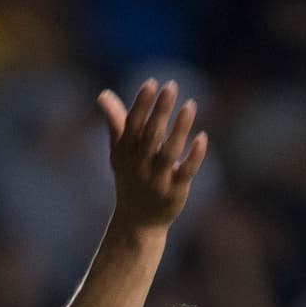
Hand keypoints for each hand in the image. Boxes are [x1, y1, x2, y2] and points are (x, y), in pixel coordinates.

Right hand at [97, 80, 207, 230]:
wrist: (137, 223)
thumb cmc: (130, 179)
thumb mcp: (120, 153)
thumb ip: (116, 123)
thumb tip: (103, 95)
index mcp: (126, 154)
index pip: (132, 126)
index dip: (141, 105)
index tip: (151, 83)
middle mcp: (140, 166)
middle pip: (150, 136)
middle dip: (159, 111)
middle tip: (171, 86)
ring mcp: (157, 180)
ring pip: (169, 152)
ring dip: (179, 129)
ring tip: (190, 105)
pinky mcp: (175, 191)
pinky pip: (185, 172)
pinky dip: (194, 156)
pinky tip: (202, 138)